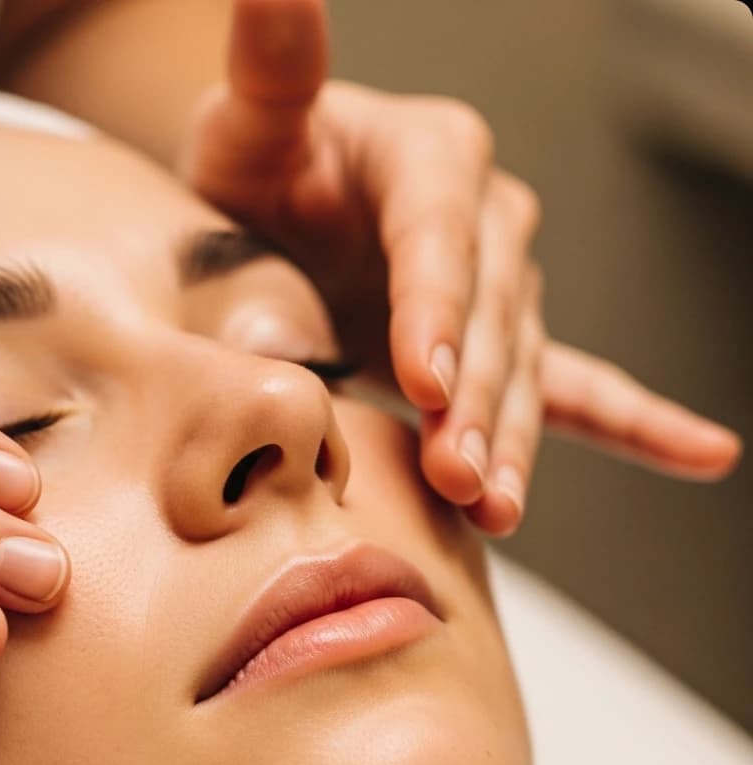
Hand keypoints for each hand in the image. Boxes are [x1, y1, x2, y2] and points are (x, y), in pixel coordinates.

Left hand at [180, 0, 742, 534]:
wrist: (271, 220)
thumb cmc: (257, 172)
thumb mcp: (253, 121)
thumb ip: (273, 68)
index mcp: (429, 157)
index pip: (441, 234)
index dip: (438, 307)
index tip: (424, 379)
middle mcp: (481, 220)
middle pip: (493, 315)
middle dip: (473, 398)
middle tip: (455, 473)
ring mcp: (499, 288)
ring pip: (521, 369)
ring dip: (512, 440)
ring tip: (496, 506)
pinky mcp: (499, 344)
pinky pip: (571, 385)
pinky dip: (629, 423)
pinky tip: (701, 452)